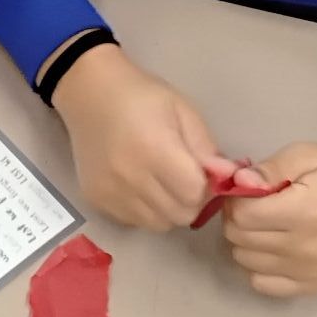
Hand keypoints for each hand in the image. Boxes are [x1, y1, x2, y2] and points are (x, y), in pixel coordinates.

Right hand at [52, 43, 236, 230]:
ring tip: (161, 183)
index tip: (202, 173)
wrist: (89, 93)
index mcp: (155, 149)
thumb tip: (227, 179)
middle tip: (184, 178)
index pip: (194, 194)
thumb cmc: (142, 96)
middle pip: (179, 215)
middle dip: (190, 201)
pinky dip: (144, 210)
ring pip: (158, 224)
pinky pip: (134, 221)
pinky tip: (139, 185)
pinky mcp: (96, 200)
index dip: (205, 187)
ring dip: (168, 209)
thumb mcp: (183, 111)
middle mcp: (130, 177)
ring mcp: (110, 192)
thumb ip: (206, 148)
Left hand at [222, 143, 316, 297]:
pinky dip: (258, 266)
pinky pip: (263, 284)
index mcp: (304, 213)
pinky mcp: (313, 287)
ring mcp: (309, 273)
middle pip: (240, 239)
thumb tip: (238, 181)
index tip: (249, 189)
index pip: (242, 215)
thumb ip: (271, 168)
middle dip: (238, 218)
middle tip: (256, 204)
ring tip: (267, 224)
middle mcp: (304, 249)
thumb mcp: (309, 156)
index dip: (237, 199)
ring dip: (246, 241)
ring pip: (245, 261)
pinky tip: (272, 248)